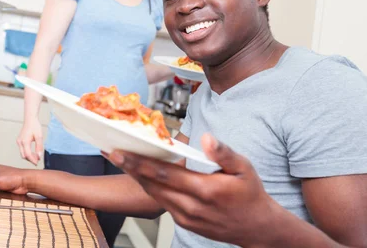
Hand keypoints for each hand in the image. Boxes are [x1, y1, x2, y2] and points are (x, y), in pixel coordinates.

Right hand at [16, 117, 42, 165]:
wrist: (30, 119)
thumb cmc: (35, 126)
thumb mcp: (39, 136)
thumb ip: (39, 147)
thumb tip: (39, 156)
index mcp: (24, 141)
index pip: (28, 155)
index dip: (33, 160)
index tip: (37, 163)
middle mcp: (20, 142)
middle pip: (24, 155)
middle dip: (30, 159)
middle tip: (37, 160)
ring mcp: (18, 141)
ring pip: (22, 153)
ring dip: (28, 156)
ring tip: (36, 156)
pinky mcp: (19, 140)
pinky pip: (22, 149)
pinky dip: (27, 152)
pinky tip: (32, 152)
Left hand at [107, 133, 280, 246]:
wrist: (257, 228)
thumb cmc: (250, 194)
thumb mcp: (245, 168)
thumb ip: (223, 153)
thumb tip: (206, 138)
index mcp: (205, 191)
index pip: (164, 174)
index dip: (139, 163)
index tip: (120, 151)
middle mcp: (191, 207)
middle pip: (152, 185)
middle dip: (129, 167)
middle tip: (109, 151)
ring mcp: (185, 217)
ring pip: (153, 194)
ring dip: (134, 176)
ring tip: (119, 159)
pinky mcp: (183, 222)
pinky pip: (160, 201)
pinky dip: (148, 186)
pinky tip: (139, 173)